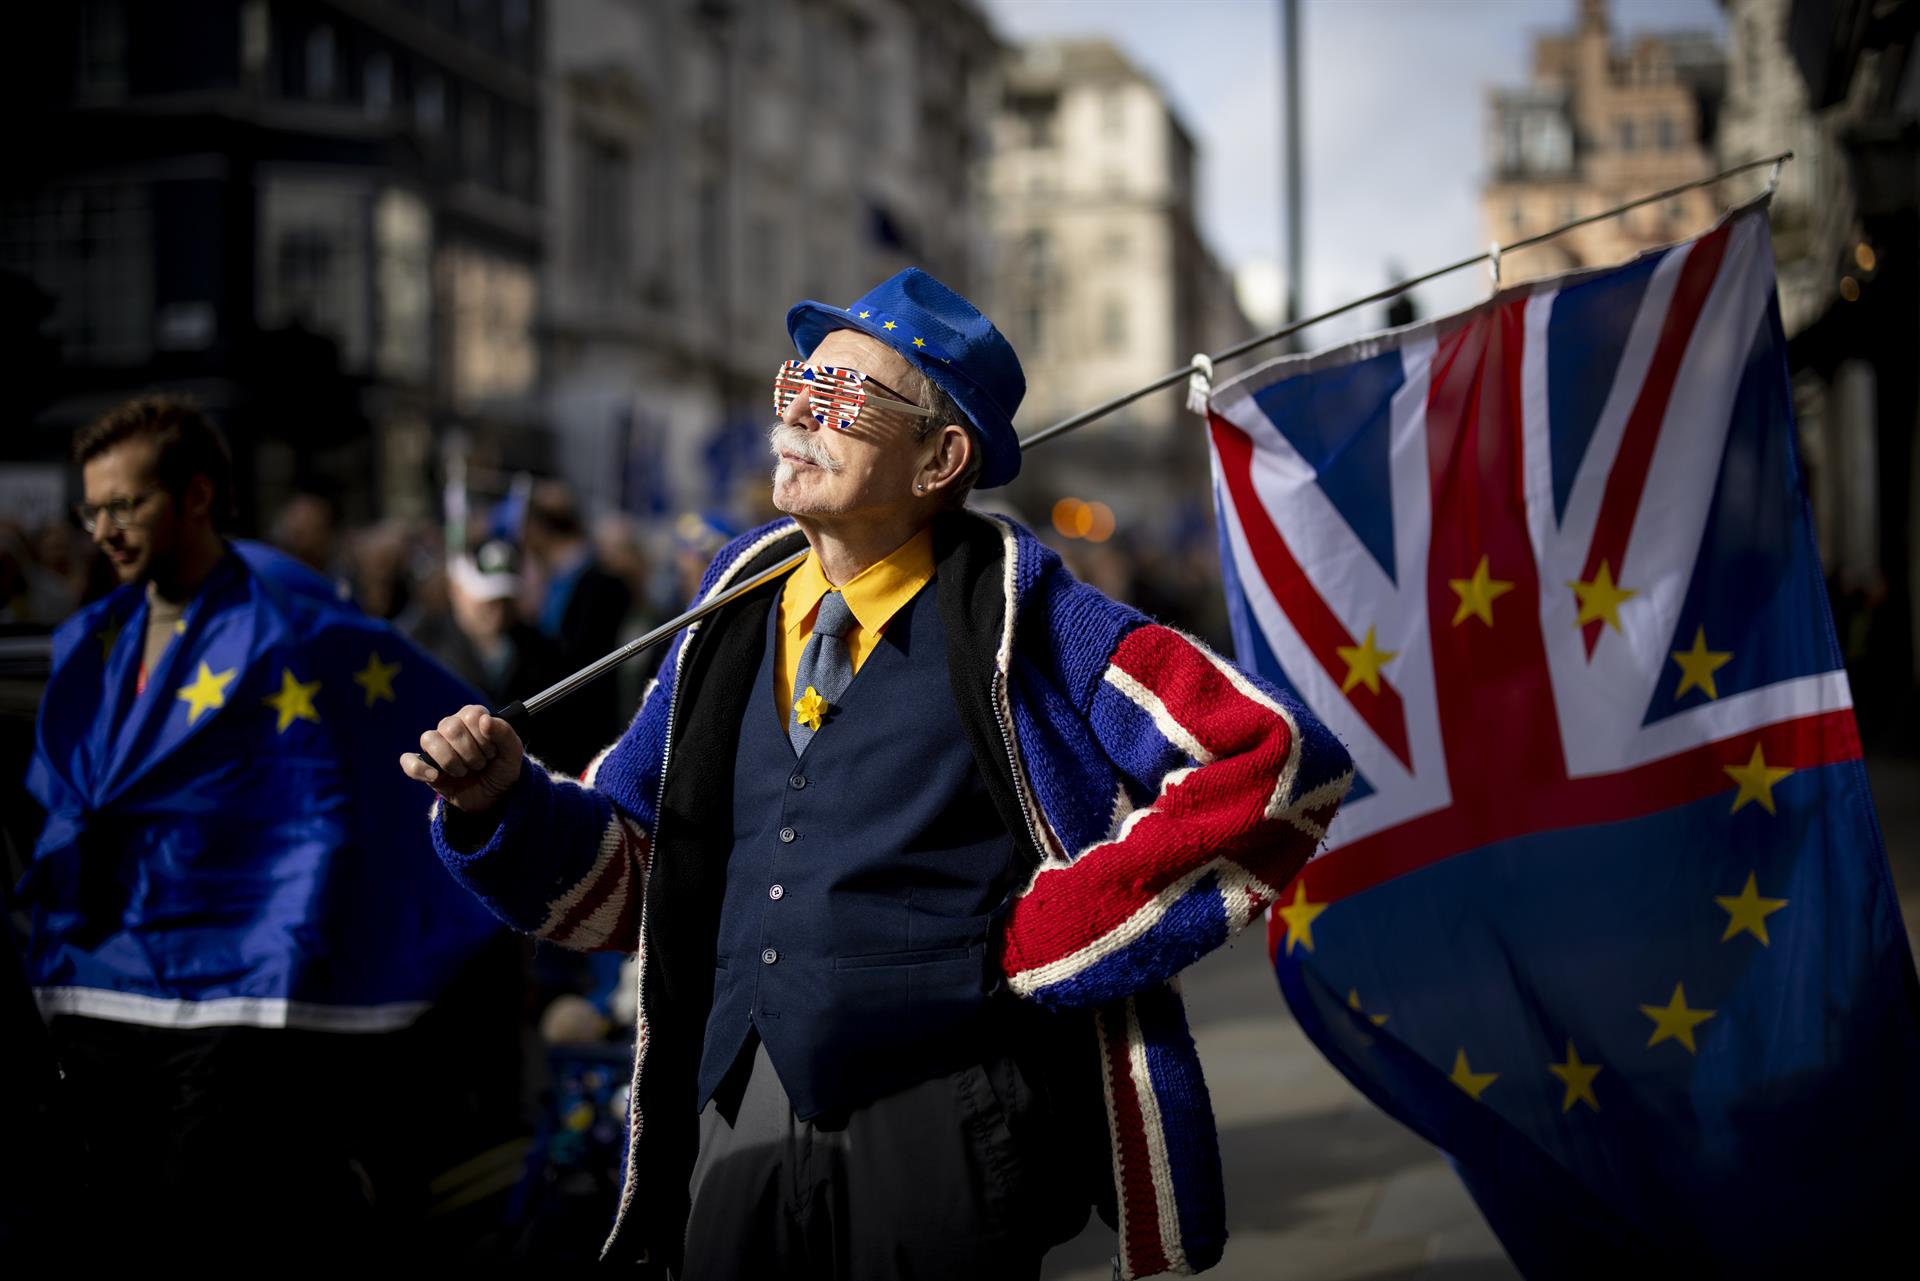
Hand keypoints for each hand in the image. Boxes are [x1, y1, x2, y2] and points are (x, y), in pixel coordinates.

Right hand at [400, 704, 523, 813]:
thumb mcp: (513, 754)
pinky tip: (435, 776)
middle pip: (449, 727)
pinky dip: (420, 768)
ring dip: (451, 761)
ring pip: (429, 739)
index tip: (493, 752)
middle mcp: (452, 727)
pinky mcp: (424, 766)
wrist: (493, 798)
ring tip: (464, 772)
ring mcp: (436, 746)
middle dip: (470, 752)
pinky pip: (409, 761)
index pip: (471, 715)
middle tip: (481, 764)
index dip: (484, 737)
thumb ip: (505, 733)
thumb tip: (485, 719)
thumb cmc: (502, 770)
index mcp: (473, 718)